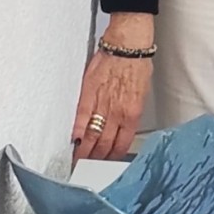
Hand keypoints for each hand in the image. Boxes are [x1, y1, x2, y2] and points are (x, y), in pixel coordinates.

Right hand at [71, 15, 154, 160]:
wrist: (128, 43)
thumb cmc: (136, 64)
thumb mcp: (141, 94)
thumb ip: (130, 113)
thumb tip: (123, 126)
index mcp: (132, 114)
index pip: (121, 144)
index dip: (112, 157)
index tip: (106, 165)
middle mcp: (117, 113)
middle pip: (104, 144)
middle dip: (96, 159)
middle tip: (88, 169)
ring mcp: (102, 104)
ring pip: (92, 135)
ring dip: (84, 150)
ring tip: (78, 161)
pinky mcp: (88, 93)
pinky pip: (80, 117)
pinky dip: (76, 131)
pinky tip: (72, 141)